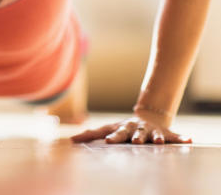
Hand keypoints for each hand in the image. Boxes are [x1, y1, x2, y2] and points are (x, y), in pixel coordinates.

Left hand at [69, 114, 191, 144]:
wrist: (148, 117)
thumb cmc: (123, 128)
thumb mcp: (108, 130)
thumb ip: (90, 135)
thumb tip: (70, 141)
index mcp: (121, 128)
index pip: (111, 132)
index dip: (108, 137)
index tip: (106, 142)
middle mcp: (135, 128)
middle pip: (130, 133)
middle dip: (129, 137)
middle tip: (130, 142)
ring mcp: (150, 130)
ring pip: (151, 134)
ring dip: (154, 137)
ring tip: (156, 142)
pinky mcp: (164, 133)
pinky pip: (174, 136)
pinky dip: (181, 138)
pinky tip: (189, 141)